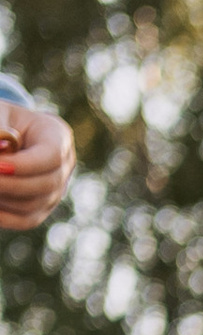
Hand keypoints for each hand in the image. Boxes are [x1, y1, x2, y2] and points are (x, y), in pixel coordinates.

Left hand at [0, 98, 71, 231]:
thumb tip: (0, 150)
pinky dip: (2, 216)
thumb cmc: (1, 120)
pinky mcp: (41, 209)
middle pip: (46, 184)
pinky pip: (24, 220)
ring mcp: (55, 190)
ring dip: (4, 198)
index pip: (52, 156)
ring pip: (33, 204)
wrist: (6, 134)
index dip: (25, 165)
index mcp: (58, 135)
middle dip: (10, 185)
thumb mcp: (0, 115)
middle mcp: (64, 165)